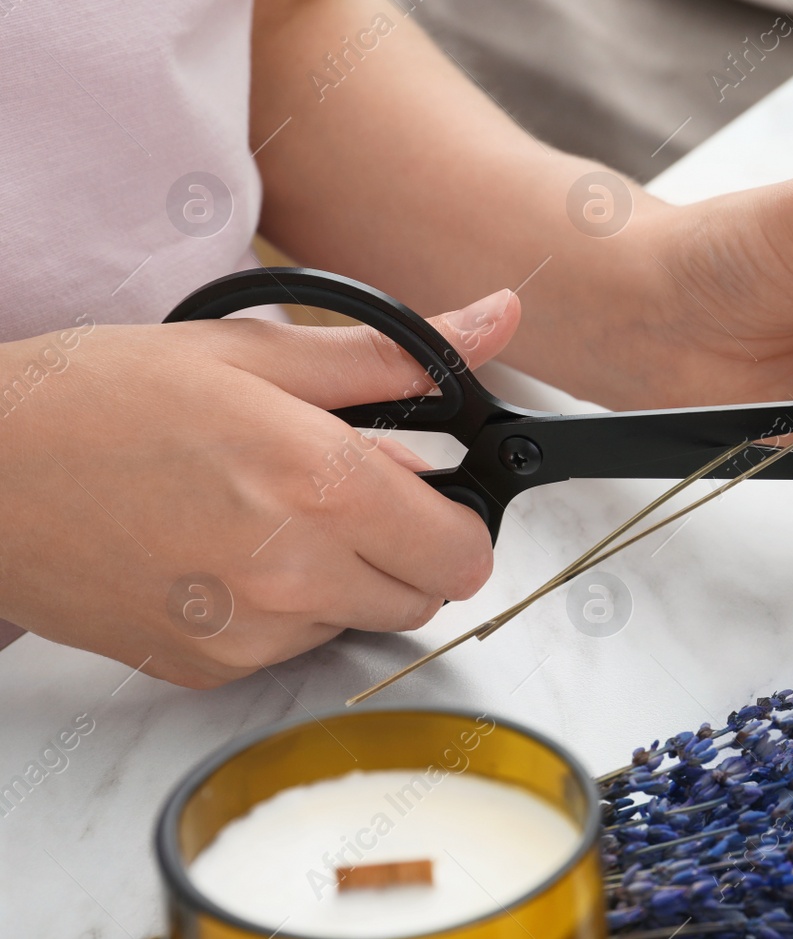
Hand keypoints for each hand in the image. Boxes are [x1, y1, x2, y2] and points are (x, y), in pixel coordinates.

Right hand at [0, 290, 520, 686]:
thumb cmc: (100, 401)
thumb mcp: (257, 354)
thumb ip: (393, 356)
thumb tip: (494, 322)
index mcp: (324, 487)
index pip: (465, 554)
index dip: (458, 518)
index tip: (428, 491)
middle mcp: (296, 575)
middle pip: (424, 595)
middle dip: (406, 547)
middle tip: (340, 493)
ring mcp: (250, 634)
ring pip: (359, 621)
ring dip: (343, 577)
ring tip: (265, 513)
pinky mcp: (207, 668)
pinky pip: (292, 649)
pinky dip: (282, 610)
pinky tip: (224, 553)